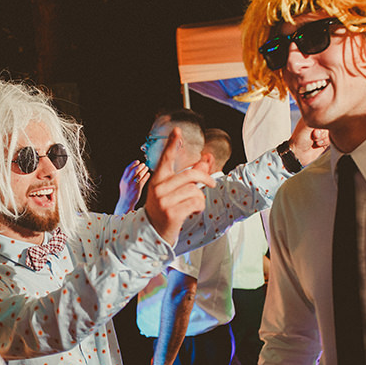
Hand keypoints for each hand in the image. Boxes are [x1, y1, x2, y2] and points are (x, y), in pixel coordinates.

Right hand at [115, 160, 149, 214]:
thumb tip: (134, 170)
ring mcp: (132, 185)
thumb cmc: (126, 194)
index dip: (133, 164)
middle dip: (139, 166)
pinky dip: (146, 176)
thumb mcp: (124, 184)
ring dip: (143, 170)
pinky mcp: (137, 189)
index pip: (127, 169)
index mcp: (123, 180)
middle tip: (143, 164)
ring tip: (146, 168)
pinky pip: (142, 180)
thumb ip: (127, 178)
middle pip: (134, 171)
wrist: (125, 203)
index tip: (137, 161)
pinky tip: (148, 174)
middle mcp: (127, 181)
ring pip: (139, 175)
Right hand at [144, 128, 215, 244]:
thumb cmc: (165, 210)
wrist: (152, 234)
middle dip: (205, 178)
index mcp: (157, 180)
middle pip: (190, 175)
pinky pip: (195, 203)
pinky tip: (193, 211)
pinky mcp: (172, 213)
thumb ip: (189, 176)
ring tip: (193, 205)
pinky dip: (199, 206)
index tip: (177, 131)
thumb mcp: (173, 192)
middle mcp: (158, 188)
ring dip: (199, 198)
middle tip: (212, 184)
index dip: (172, 144)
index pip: (166, 159)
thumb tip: (205, 160)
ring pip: (195, 191)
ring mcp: (164, 201)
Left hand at [287, 118, 328, 166]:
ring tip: (314, 141)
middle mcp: (318, 124)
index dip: (321, 124)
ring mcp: (322, 132)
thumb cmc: (299, 140)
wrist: (299, 154)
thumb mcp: (306, 126)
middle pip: (329, 124)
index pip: (324, 115)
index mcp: (312, 117)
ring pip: (330, 132)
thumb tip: (324, 113)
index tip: (314, 130)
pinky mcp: (325, 139)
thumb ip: (315, 118)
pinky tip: (317, 144)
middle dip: (321, 133)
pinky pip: (331, 139)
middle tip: (313, 136)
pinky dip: (324, 143)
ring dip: (322, 138)